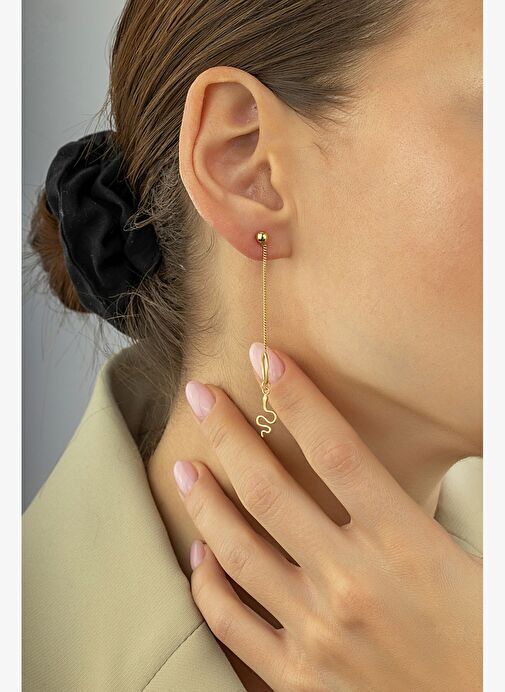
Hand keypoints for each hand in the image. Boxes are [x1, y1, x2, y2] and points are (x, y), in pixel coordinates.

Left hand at [172, 345, 481, 691]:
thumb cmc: (482, 632)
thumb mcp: (465, 554)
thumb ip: (415, 503)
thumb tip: (376, 452)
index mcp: (406, 544)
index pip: (337, 450)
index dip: (296, 396)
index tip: (266, 358)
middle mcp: (354, 582)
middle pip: (271, 490)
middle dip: (227, 433)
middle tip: (199, 396)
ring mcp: (320, 633)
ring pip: (239, 551)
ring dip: (204, 501)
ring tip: (185, 466)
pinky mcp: (300, 678)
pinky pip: (234, 624)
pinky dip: (207, 585)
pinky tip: (200, 554)